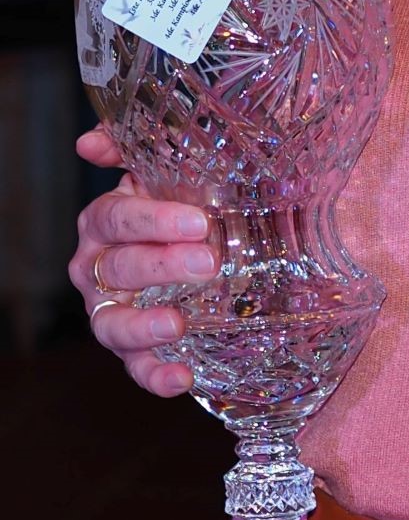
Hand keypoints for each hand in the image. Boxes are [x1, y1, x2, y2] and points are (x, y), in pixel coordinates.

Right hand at [69, 125, 215, 396]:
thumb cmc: (185, 202)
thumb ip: (135, 144)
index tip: (197, 221)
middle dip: (162, 266)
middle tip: (208, 263)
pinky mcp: (134, 350)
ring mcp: (112, 311)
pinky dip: (155, 376)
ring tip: (178, 323)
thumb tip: (89, 143)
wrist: (205, 247)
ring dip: (143, 327)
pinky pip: (136, 368)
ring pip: (113, 324)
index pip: (116, 217)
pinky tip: (182, 377)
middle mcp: (99, 268)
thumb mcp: (169, 166)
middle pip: (120, 268)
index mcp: (106, 221)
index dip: (152, 220)